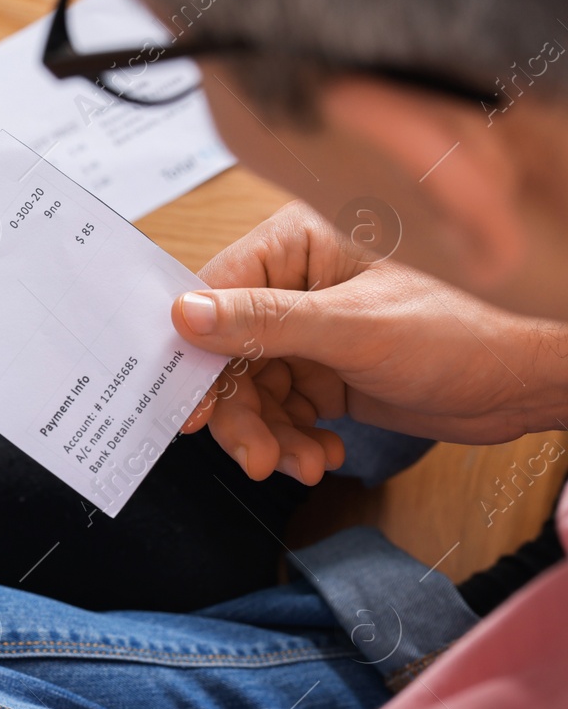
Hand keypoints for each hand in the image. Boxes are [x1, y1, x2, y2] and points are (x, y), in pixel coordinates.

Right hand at [173, 200, 567, 482]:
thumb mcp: (354, 329)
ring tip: (302, 463)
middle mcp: (295, 285)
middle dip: (242, 414)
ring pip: (251, 392)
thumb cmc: (463, 332)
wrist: (522, 383)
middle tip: (256, 456)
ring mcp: (307, 330)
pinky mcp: (321, 371)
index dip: (196, 354)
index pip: (216, 294)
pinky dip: (293, 441)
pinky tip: (323, 454)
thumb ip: (265, 322)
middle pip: (227, 355)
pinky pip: (280, 412)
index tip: (189, 405)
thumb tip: (188, 315)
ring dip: (270, 437)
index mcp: (299, 245)